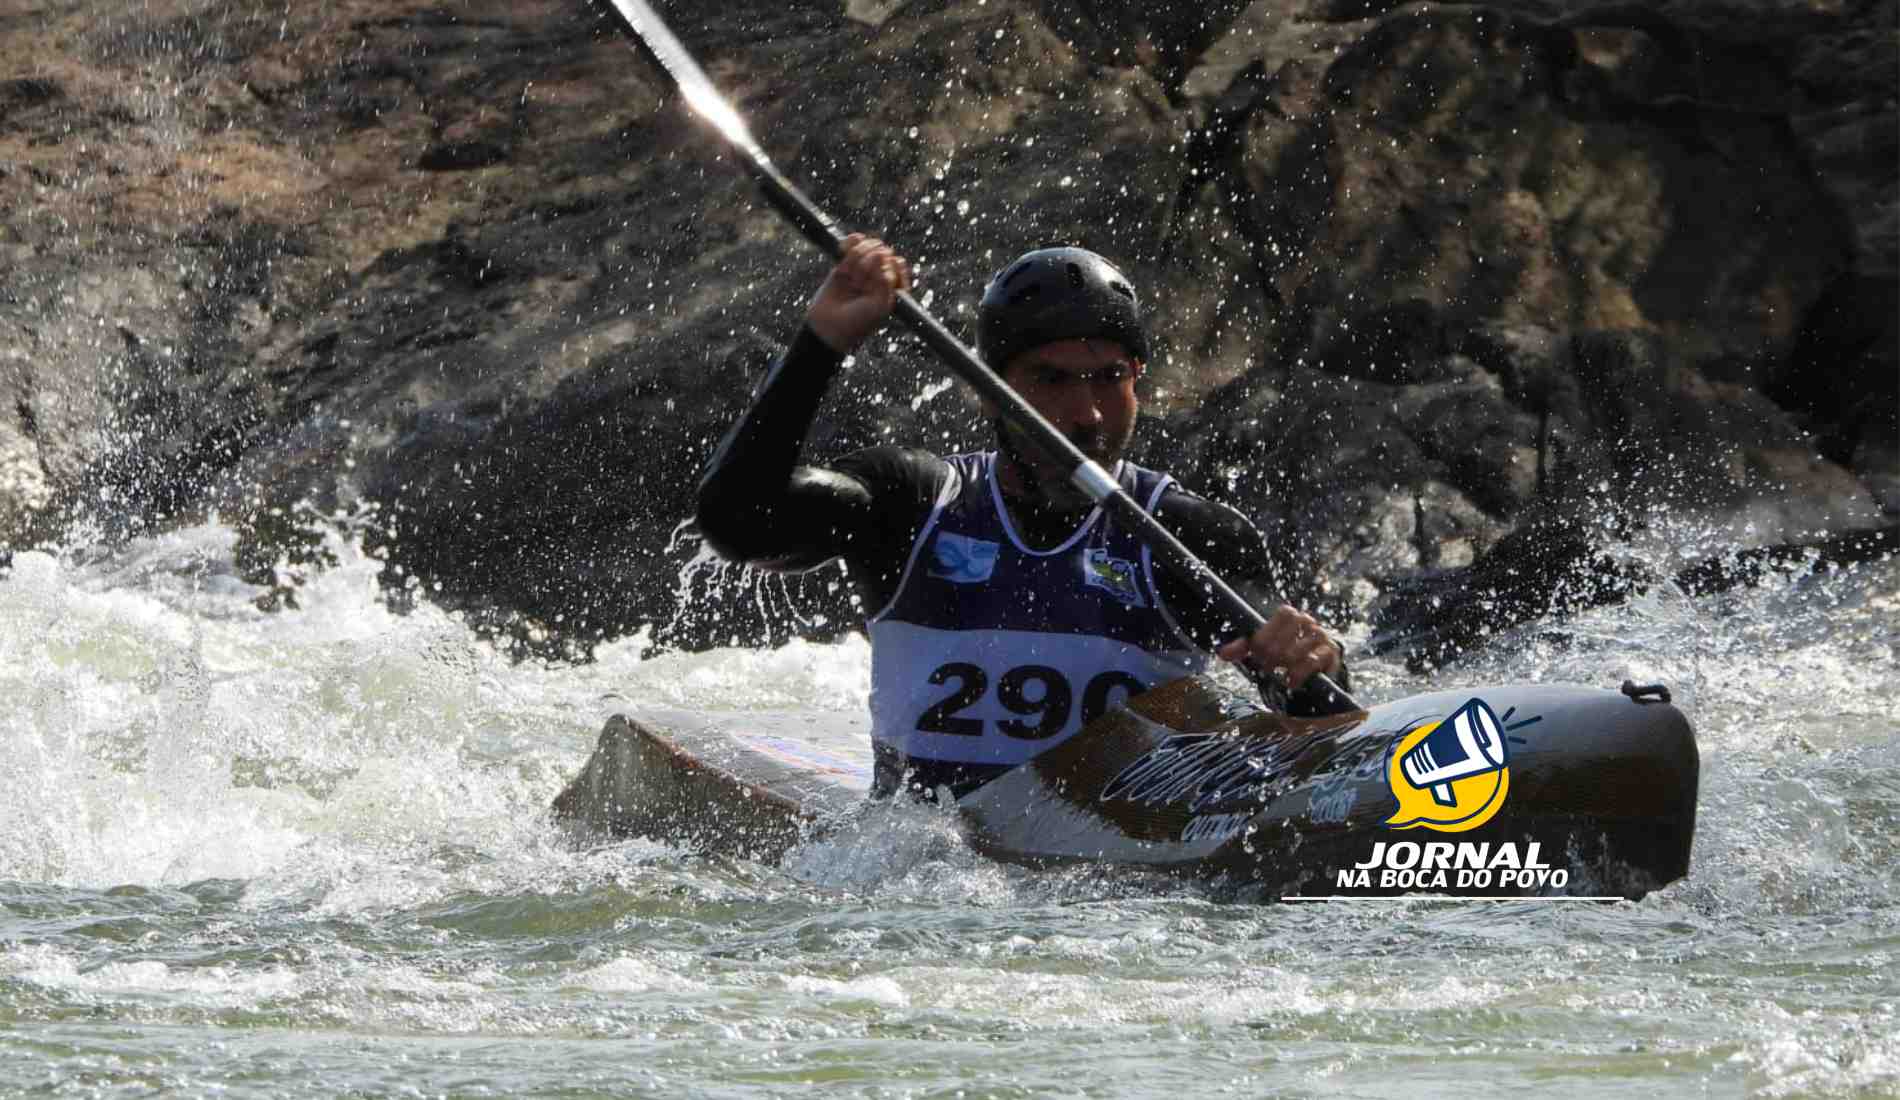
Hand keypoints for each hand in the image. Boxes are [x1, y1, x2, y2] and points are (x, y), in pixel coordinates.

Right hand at [806, 233, 912, 354]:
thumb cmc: (858, 321)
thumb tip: (880, 251)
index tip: (879, 280)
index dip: (887, 267)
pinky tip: (845, 247)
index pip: (897, 263)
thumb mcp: (881, 304)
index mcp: (894, 287)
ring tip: (851, 279)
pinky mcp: (845, 264)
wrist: (830, 327)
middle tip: (860, 286)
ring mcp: (863, 269)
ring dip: (857, 260)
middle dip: (870, 266)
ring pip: (867, 247)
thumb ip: (886, 278)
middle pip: (881, 252)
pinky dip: (851, 242)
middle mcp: (880, 276)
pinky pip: (853, 243)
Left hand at [1216, 604, 1342, 692]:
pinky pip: (1317, 659)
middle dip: (1277, 647)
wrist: (1308, 676)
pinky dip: (1301, 671)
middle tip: (1265, 665)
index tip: (1258, 651)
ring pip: (1309, 639)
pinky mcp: (1330, 656)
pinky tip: (1289, 682)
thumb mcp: (1259, 652)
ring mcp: (1323, 639)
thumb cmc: (1280, 658)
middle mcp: (1310, 624)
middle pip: (1297, 622)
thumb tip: (1223, 653)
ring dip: (1289, 658)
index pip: (1286, 613)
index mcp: (1292, 618)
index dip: (1270, 631)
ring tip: (1277, 673)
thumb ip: (1242, 649)